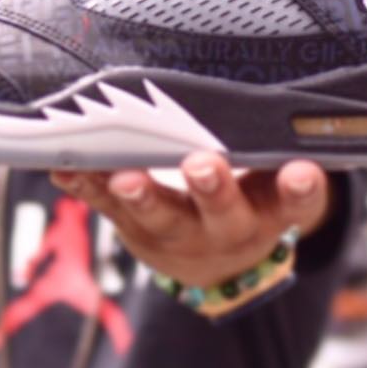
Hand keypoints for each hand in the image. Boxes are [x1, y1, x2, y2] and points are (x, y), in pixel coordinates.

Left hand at [50, 152, 330, 287]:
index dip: (300, 187)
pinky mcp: (135, 230)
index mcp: (270, 210)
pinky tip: (64, 170)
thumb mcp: (276, 181)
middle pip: (222, 214)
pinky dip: (86, 188)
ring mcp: (179, 234)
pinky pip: (108, 209)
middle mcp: (228, 228)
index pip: (294, 200)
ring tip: (126, 177)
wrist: (217, 262)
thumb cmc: (251, 196)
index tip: (301, 171)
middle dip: (212, 189)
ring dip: (142, 196)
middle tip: (203, 165)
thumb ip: (282, 155)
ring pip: (161, 218)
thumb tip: (292, 105)